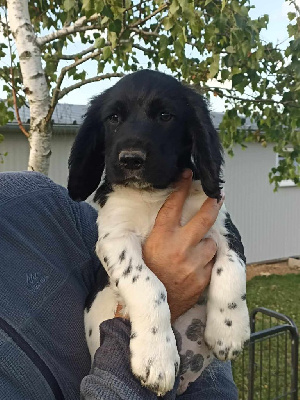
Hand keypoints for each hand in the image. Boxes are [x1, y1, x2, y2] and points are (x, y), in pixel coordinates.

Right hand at [143, 169, 223, 322]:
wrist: (154, 306)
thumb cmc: (147, 275)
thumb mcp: (143, 249)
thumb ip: (158, 232)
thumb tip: (168, 213)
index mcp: (160, 238)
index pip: (173, 205)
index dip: (181, 187)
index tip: (187, 175)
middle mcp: (179, 247)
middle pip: (203, 219)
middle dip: (212, 204)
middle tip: (218, 195)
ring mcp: (193, 263)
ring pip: (210, 242)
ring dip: (206, 243)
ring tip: (196, 250)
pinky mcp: (203, 277)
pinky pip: (211, 261)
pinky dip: (206, 260)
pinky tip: (197, 265)